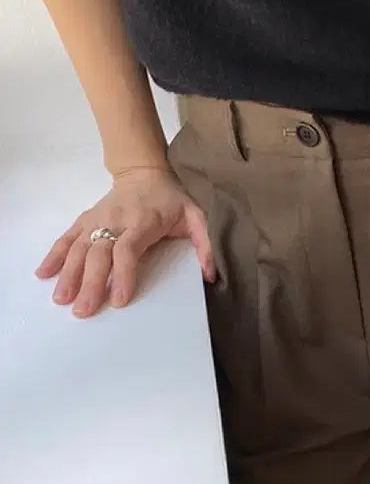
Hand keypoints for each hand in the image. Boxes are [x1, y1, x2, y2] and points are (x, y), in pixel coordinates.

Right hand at [35, 166, 214, 317]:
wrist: (145, 172)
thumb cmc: (172, 200)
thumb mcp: (197, 217)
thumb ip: (205, 245)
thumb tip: (211, 276)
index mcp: (142, 222)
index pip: (128, 250)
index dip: (122, 275)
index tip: (118, 300)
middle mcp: (115, 220)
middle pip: (98, 254)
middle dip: (89, 283)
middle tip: (83, 311)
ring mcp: (97, 219)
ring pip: (78, 247)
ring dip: (68, 274)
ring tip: (61, 300)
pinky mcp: (86, 219)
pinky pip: (67, 238)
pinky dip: (54, 255)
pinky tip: (44, 274)